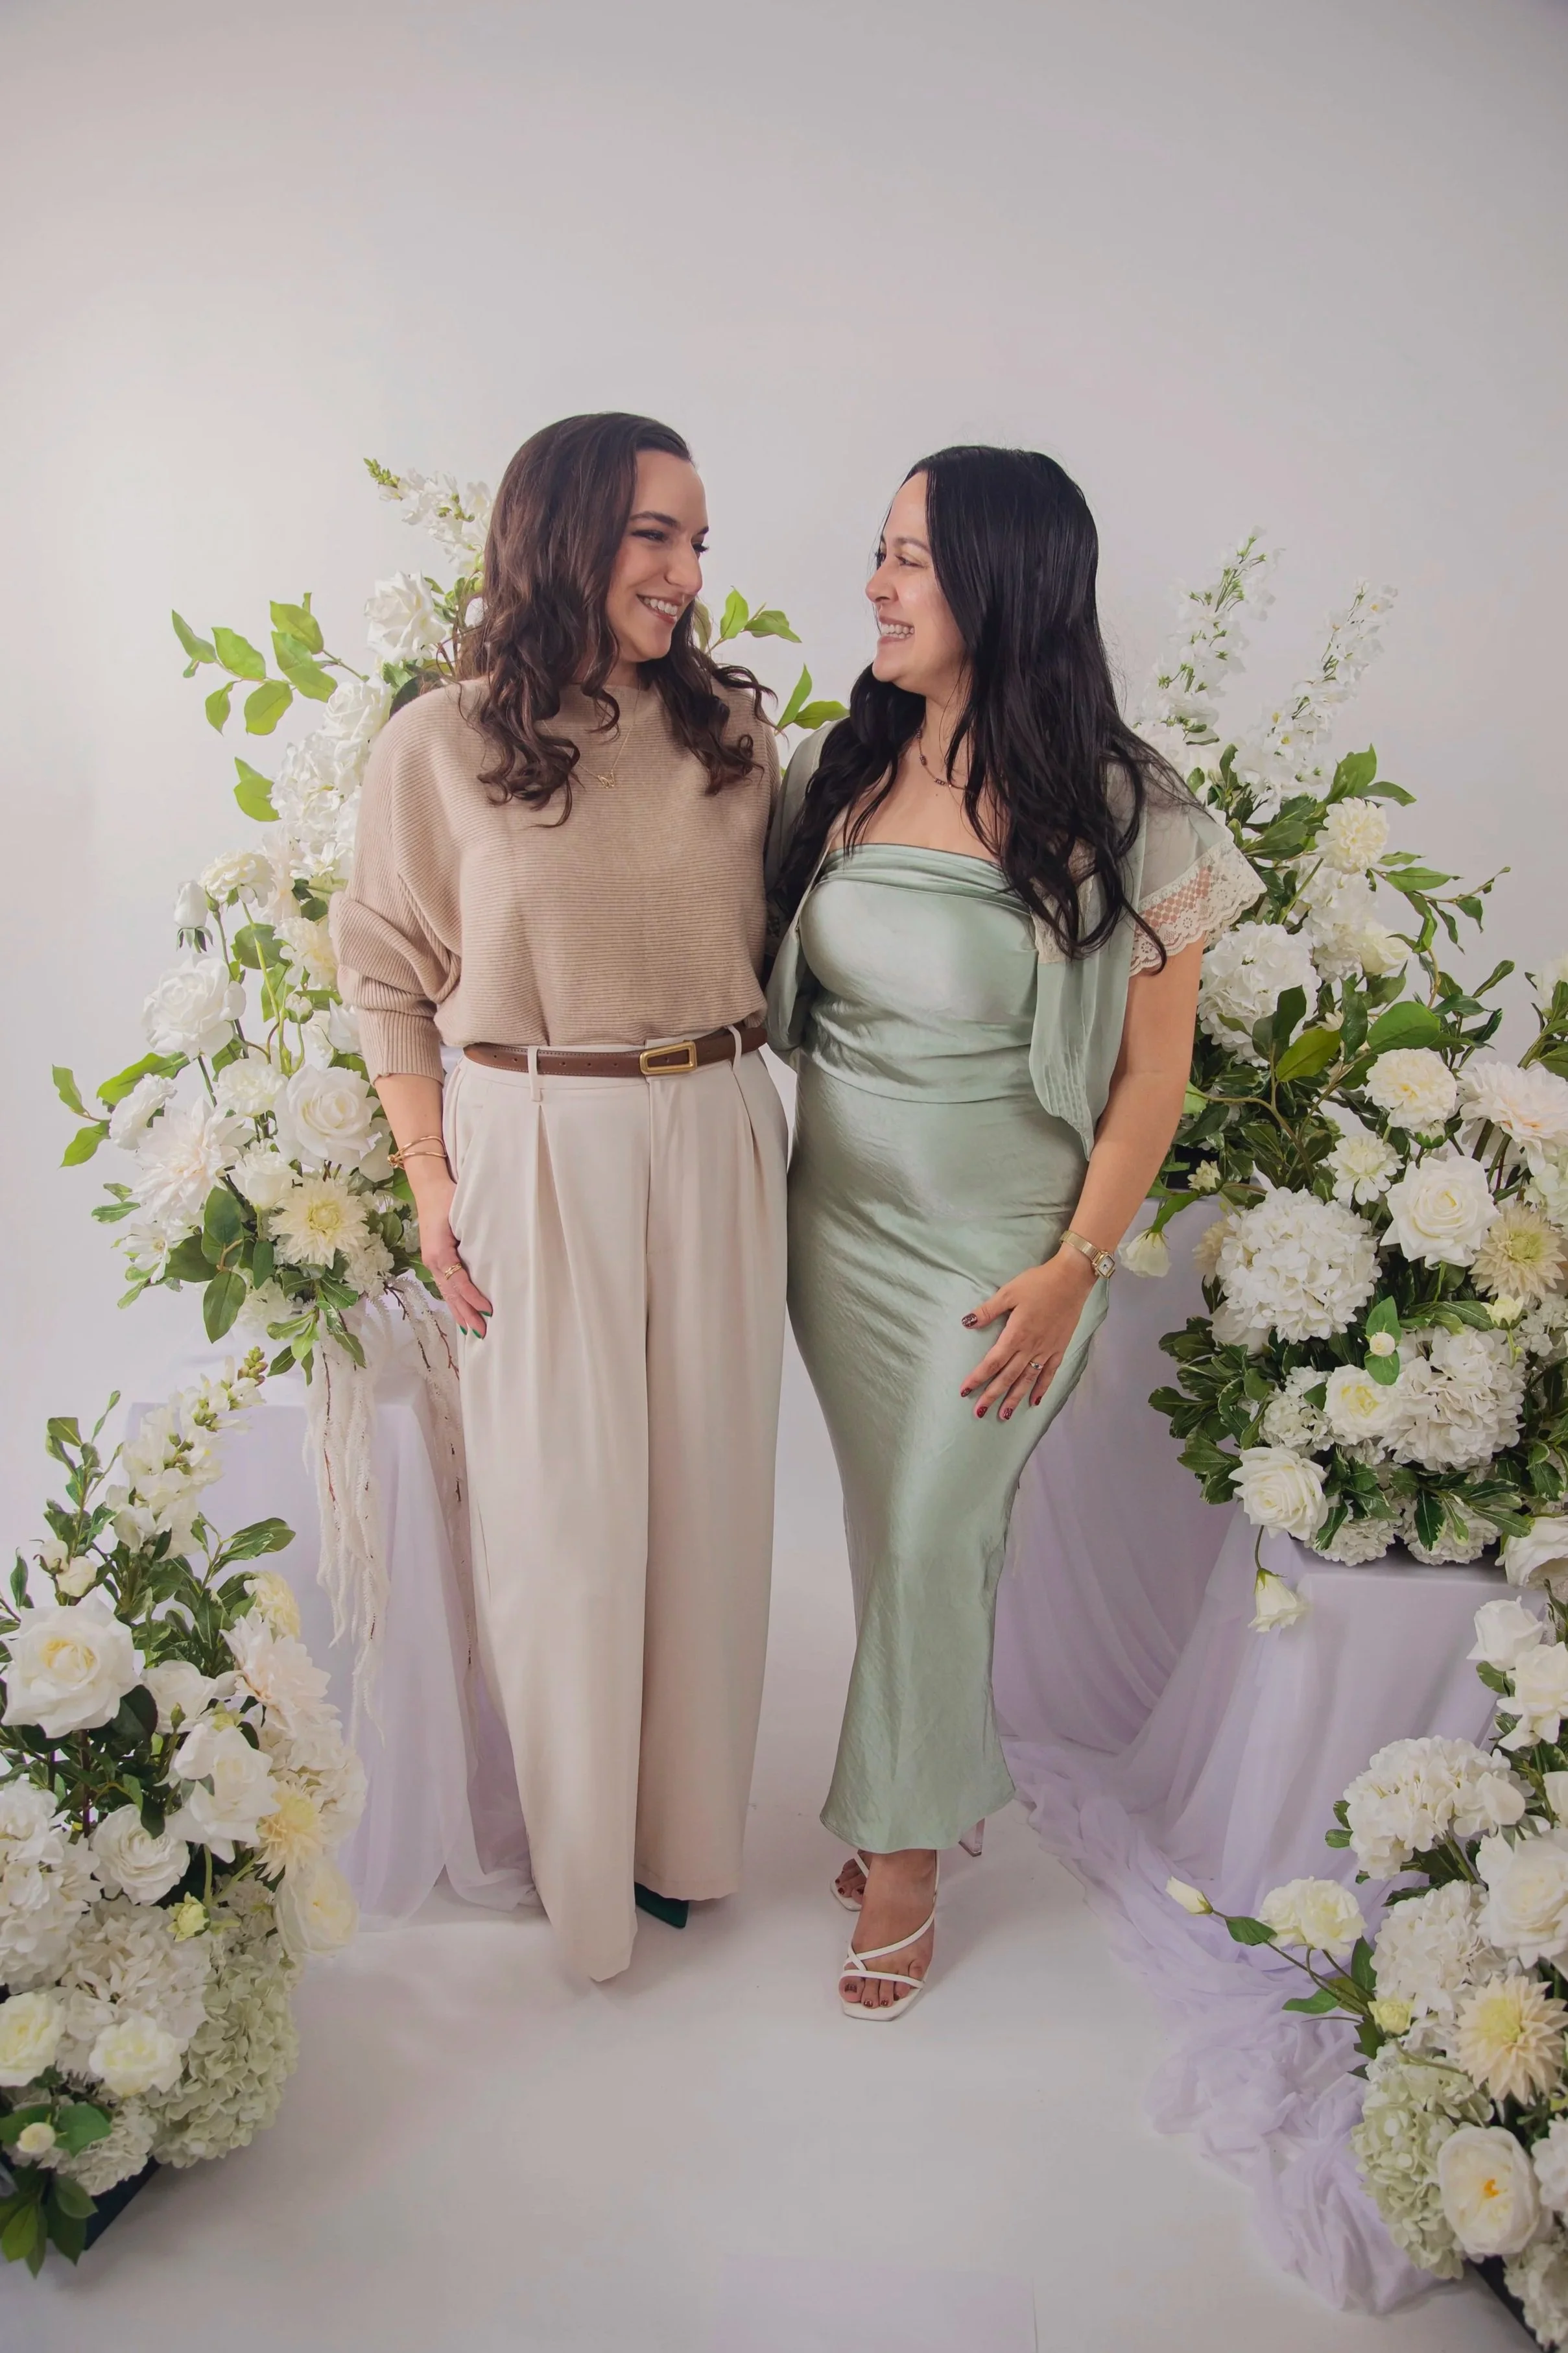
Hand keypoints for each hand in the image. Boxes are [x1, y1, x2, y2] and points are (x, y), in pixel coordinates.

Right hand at [411, 1169, 491, 1338]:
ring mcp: (431, 1262)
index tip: (489, 1310)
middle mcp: (433, 1261)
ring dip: (460, 1312)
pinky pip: (444, 1286)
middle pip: (451, 1293)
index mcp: (439, 1252)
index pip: (458, 1281)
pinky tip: (460, 1311)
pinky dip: (453, 1301)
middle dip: (467, 1314)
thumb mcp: (462, 1214)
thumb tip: (492, 1257)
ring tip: (472, 1331)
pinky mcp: (433, 1260)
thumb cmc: (449, 1198)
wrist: (429, 1187)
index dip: (473, 1297)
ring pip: (447, 1293)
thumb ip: (474, 1236)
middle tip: (483, 1333)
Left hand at [960, 1249, 1098, 1420]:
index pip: (992, 1362)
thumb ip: (988, 1310)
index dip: (977, 1378)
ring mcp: (1046, 1351)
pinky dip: (1042, 1388)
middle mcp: (1030, 1348)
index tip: (964, 1391)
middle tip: (979, 1412)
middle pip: (1007, 1377)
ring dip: (1014, 1399)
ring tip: (1004, 1415)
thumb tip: (966, 1322)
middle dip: (992, 1395)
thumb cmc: (1038, 1283)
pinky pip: (1049, 1374)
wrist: (1071, 1280)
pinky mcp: (1059, 1349)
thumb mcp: (1009, 1292)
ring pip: (1027, 1380)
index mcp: (1015, 1335)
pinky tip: (1035, 1401)